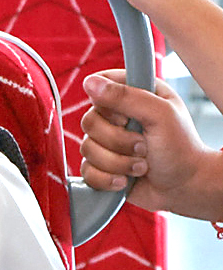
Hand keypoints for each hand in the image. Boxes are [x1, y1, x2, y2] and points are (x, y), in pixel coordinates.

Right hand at [77, 70, 222, 217]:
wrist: (183, 187)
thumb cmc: (180, 148)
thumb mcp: (160, 115)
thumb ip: (126, 96)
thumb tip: (90, 82)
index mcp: (135, 94)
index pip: (100, 85)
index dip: (106, 103)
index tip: (126, 117)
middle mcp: (118, 116)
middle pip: (89, 121)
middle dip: (116, 140)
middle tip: (142, 146)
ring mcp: (107, 142)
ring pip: (86, 148)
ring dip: (117, 162)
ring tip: (141, 165)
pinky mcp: (101, 166)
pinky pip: (86, 171)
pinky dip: (107, 178)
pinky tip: (126, 179)